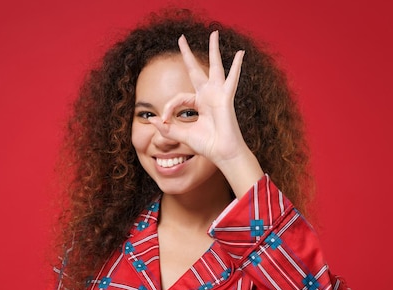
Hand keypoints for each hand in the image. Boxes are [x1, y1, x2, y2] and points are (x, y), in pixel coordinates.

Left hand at [149, 31, 247, 165]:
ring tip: (214, 34)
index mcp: (198, 104)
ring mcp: (218, 95)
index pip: (179, 97)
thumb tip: (151, 119)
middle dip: (188, 55)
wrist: (221, 153)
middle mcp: (208, 96)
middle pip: (196, 70)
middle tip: (181, 38)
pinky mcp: (226, 98)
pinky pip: (232, 79)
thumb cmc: (206, 145)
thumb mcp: (181, 134)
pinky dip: (237, 66)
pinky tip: (240, 53)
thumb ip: (167, 127)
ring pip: (215, 67)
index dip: (169, 107)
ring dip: (214, 50)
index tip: (165, 120)